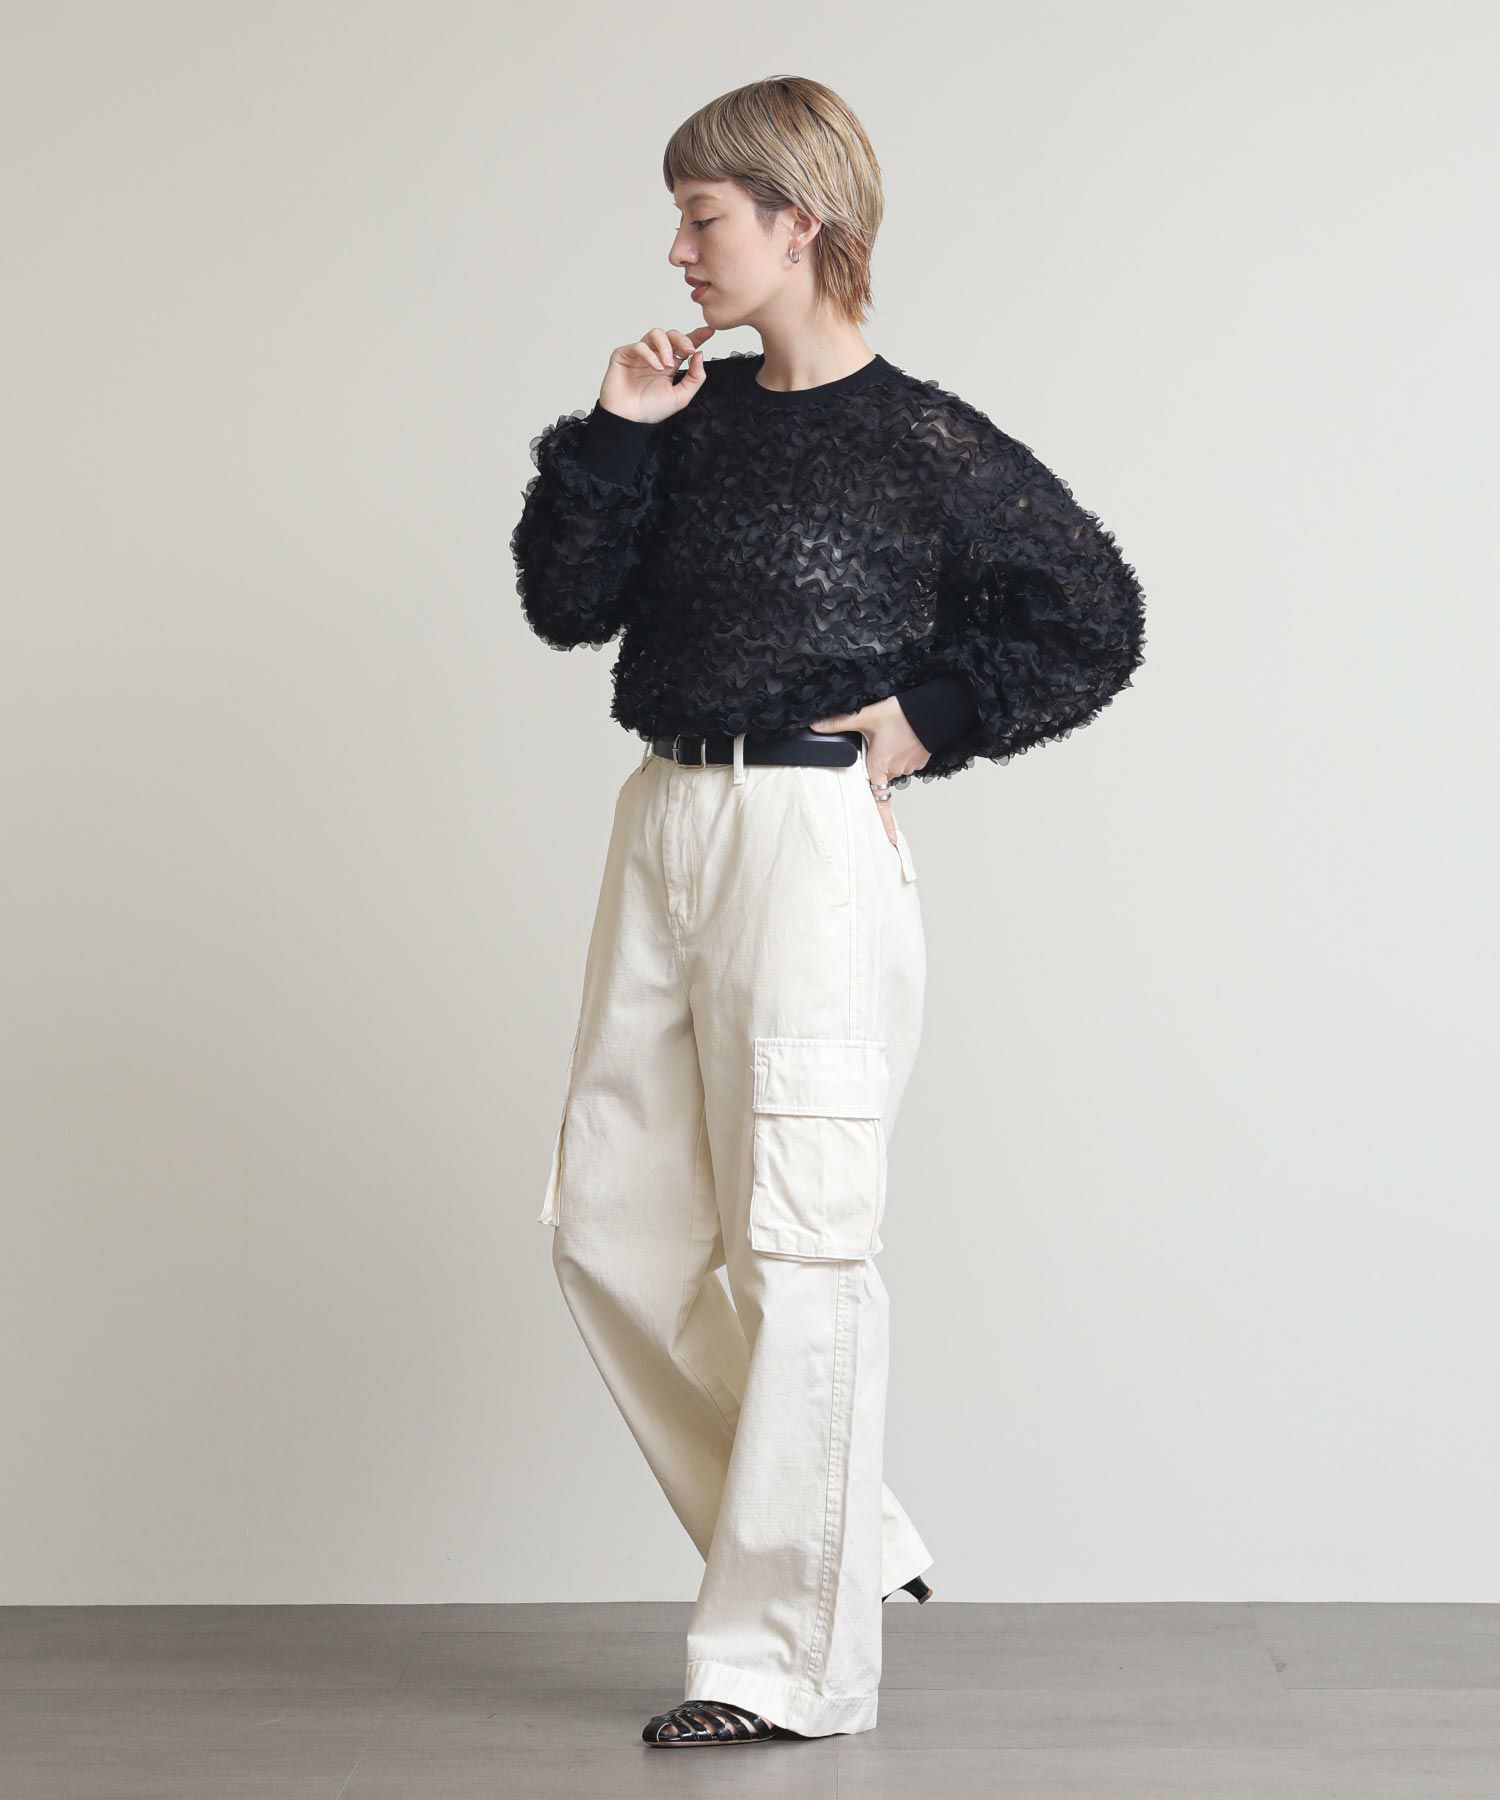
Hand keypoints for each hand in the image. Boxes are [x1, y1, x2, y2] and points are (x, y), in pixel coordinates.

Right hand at [599, 326, 716, 424]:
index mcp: (669, 366)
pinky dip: (650, 355)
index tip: (709, 331)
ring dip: (666, 346)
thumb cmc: (650, 410)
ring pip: (656, 334)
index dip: (696, 336)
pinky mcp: (624, 354)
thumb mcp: (681, 397)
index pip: (683, 346)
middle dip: (683, 339)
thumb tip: (700, 355)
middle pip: (671, 335)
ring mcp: (640, 354)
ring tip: (668, 365)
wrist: (629, 420)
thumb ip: (695, 377)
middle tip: (689, 350)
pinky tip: (656, 367)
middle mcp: (655, 357)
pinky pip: (639, 345)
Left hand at [809, 696, 928, 846]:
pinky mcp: (921, 760)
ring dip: (891, 755)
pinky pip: (907, 760)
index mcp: (879, 766)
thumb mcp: (865, 716)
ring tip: (892, 734)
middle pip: (881, 775)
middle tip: (879, 740)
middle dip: (878, 763)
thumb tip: (814, 725)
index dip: (885, 823)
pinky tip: (903, 736)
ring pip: (894, 766)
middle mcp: (895, 770)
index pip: (880, 802)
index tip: (890, 841)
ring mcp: (910, 766)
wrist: (931, 709)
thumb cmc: (900, 714)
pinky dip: (903, 750)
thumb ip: (839, 723)